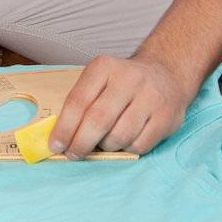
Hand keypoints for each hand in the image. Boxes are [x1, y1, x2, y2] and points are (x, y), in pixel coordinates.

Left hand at [48, 53, 194, 157]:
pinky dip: (127, 149)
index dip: (64, 127)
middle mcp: (128, 78)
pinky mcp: (166, 117)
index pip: (78, 101)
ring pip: (119, 136)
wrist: (166, 74)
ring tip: (103, 142)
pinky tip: (125, 141)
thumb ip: (82, 103)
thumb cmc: (123, 83)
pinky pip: (139, 145)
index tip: (56, 145)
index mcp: (105, 67)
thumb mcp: (100, 80)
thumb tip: (61, 138)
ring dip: (106, 147)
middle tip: (73, 154)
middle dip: (81, 143)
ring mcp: (150, 97)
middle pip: (98, 120)